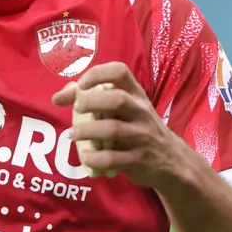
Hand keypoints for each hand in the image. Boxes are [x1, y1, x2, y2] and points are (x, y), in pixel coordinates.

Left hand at [51, 62, 193, 189]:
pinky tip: (85, 156)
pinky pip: (113, 158)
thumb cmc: (138, 128)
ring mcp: (141, 136)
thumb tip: (60, 96)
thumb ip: (96, 98)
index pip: (120, 71)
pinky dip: (95, 158)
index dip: (97, 73)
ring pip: (113, 129)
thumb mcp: (126, 110)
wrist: (172, 160)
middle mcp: (140, 111)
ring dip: (86, 131)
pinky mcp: (139, 160)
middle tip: (76, 108)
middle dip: (91, 102)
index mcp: (136, 94)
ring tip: (72, 134)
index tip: (81, 84)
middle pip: (116, 99)